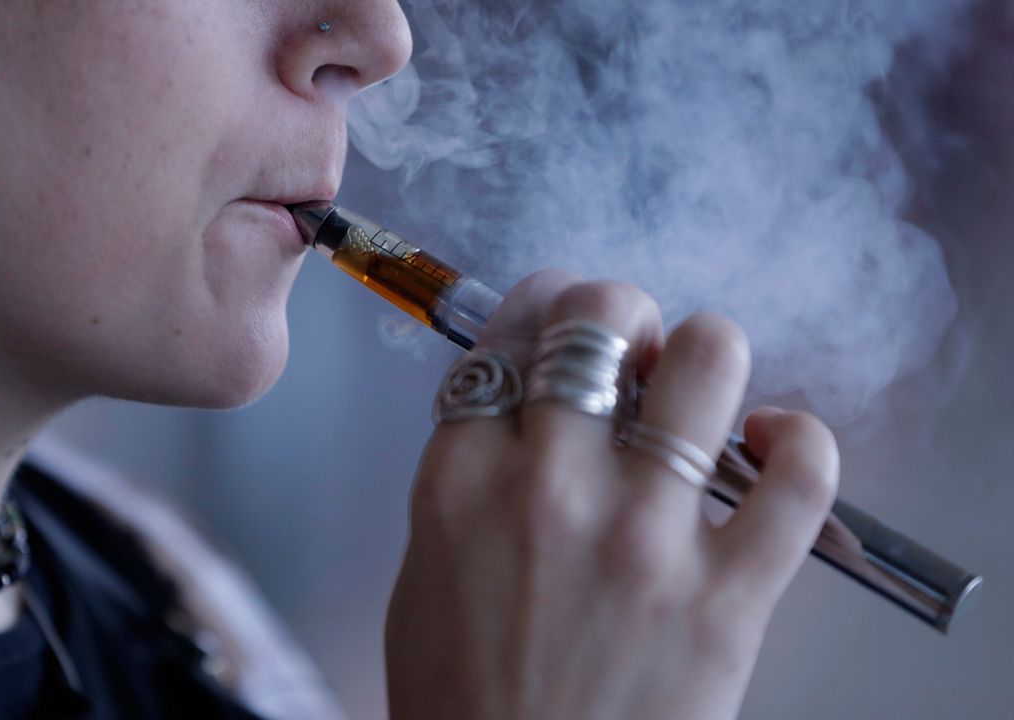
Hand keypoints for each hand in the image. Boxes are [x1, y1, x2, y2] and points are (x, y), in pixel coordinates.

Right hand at [385, 270, 839, 719]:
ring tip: (699, 389)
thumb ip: (469, 479)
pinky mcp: (725, 595)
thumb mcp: (427, 575)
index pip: (509, 331)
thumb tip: (531, 411)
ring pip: (708, 359)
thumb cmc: (465, 705)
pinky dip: (799, 441)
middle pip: (600, 316)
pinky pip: (800, 472)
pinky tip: (771, 448)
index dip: (544, 303)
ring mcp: (642, 535)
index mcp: (458, 481)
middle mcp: (547, 487)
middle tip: (631, 349)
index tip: (562, 312)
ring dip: (707, 354)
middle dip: (622, 313)